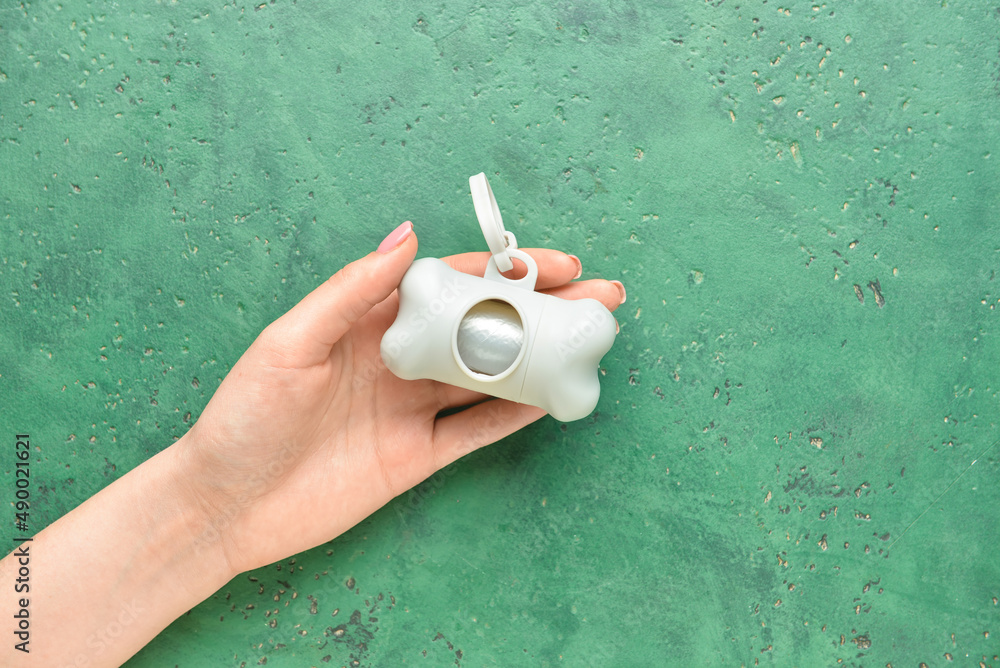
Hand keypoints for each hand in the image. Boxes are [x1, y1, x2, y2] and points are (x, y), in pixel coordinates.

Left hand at [177, 221, 624, 573]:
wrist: (225, 506)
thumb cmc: (244, 418)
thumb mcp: (290, 344)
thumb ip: (351, 292)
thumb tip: (408, 237)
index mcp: (371, 323)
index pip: (453, 285)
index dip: (506, 270)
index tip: (556, 263)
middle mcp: (401, 361)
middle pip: (485, 327)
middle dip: (543, 308)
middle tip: (601, 296)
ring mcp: (412, 410)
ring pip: (490, 376)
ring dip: (540, 357)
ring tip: (591, 340)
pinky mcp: (416, 457)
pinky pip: (475, 432)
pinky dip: (514, 415)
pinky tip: (552, 397)